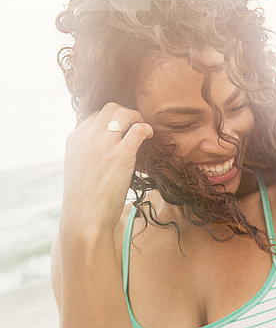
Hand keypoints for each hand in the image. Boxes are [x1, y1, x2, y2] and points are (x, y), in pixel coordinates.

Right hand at [60, 102, 152, 235]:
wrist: (84, 219)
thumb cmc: (85, 199)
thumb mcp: (79, 169)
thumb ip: (88, 153)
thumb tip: (105, 150)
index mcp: (75, 140)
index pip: (94, 115)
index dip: (111, 119)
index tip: (121, 129)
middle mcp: (87, 137)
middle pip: (110, 108)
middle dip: (125, 113)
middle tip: (135, 126)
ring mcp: (104, 144)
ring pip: (124, 113)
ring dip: (137, 118)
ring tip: (143, 131)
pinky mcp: (120, 155)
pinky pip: (138, 129)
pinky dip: (147, 129)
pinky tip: (149, 138)